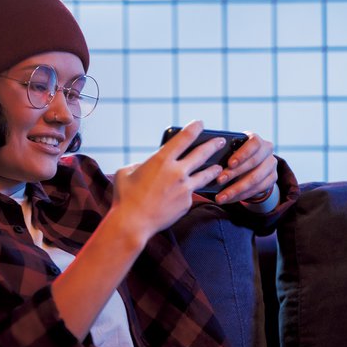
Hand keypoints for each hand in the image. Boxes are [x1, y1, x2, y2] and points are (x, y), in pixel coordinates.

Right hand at [112, 120, 224, 241]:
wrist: (133, 223)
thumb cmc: (125, 197)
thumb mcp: (126, 172)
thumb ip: (140, 165)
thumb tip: (147, 166)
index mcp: (161, 160)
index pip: (184, 138)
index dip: (194, 128)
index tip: (200, 123)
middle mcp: (177, 171)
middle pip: (202, 154)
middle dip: (213, 145)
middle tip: (221, 141)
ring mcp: (185, 188)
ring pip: (206, 175)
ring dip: (214, 169)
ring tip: (219, 167)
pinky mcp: (187, 203)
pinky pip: (192, 194)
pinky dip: (191, 191)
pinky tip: (193, 192)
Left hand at [212, 132, 277, 204]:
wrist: (252, 164)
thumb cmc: (235, 154)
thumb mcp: (231, 149)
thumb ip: (223, 151)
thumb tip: (205, 157)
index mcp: (256, 139)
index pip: (254, 144)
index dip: (242, 154)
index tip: (229, 163)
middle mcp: (267, 150)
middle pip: (253, 163)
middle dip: (234, 173)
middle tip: (218, 181)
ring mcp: (271, 165)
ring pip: (255, 180)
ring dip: (236, 190)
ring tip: (221, 197)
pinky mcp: (272, 179)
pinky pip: (257, 190)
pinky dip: (241, 196)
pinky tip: (229, 199)